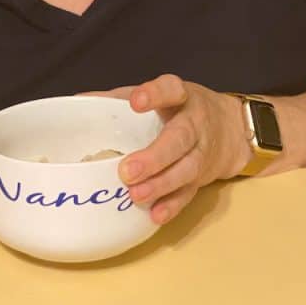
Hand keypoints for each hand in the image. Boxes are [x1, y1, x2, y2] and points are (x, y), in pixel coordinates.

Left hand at [91, 75, 251, 223]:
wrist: (230, 128)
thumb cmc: (179, 108)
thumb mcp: (156, 94)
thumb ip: (118, 97)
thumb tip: (75, 101)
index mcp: (181, 96)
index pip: (171, 89)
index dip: (155, 94)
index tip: (136, 102)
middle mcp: (195, 123)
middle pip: (180, 138)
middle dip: (155, 156)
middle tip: (127, 171)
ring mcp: (202, 152)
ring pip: (186, 169)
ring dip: (161, 185)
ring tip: (135, 195)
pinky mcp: (203, 178)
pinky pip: (189, 193)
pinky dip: (172, 205)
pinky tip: (155, 215)